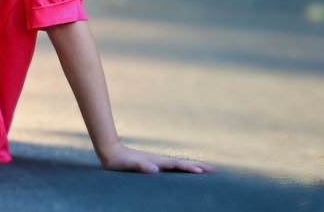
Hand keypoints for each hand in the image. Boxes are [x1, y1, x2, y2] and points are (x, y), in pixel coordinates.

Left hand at [99, 143, 213, 173]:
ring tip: (204, 169)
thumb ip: (141, 166)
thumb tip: (155, 170)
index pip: (177, 165)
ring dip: (191, 166)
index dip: (189, 168)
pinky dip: (181, 168)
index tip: (202, 171)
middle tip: (213, 169)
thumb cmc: (119, 161)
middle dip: (196, 166)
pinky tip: (183, 171)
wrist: (110, 151)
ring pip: (177, 164)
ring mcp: (156, 162)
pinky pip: (171, 167)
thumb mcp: (129, 165)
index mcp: (156, 162)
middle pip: (181, 163)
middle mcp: (159, 161)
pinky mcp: (152, 164)